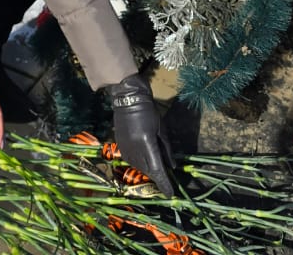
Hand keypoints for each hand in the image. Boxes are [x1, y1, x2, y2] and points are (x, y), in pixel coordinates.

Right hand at [108, 74, 173, 194]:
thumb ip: (167, 149)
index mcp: (147, 143)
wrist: (128, 100)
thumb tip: (172, 167)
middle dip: (158, 178)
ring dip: (148, 171)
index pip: (157, 169)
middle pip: (147, 171)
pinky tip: (145, 162)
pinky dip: (139, 165)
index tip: (170, 193)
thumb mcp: (162, 129)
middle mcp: (134, 149)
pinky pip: (131, 161)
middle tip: (166, 182)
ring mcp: (125, 148)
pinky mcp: (119, 146)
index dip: (164, 183)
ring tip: (156, 171)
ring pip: (138, 167)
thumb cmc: (149, 111)